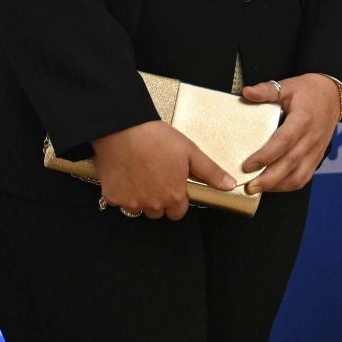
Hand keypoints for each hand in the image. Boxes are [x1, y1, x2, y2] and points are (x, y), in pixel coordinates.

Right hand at [92, 120, 234, 220]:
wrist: (124, 128)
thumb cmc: (157, 138)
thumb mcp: (191, 152)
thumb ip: (210, 172)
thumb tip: (229, 185)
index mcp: (173, 195)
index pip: (178, 212)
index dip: (177, 200)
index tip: (173, 186)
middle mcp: (152, 203)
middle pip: (158, 212)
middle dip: (159, 200)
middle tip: (156, 177)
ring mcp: (131, 202)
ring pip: (137, 209)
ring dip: (140, 197)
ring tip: (141, 174)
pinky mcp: (112, 197)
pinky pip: (118, 201)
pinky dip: (122, 192)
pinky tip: (125, 174)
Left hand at [239, 74, 340, 193]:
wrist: (333, 96)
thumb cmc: (308, 92)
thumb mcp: (287, 86)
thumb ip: (267, 90)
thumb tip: (246, 93)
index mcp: (303, 119)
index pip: (284, 141)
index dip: (265, 156)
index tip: (247, 165)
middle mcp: (311, 138)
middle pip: (290, 164)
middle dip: (268, 179)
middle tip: (249, 187)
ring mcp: (316, 150)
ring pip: (299, 176)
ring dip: (278, 186)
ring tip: (257, 188)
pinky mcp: (317, 158)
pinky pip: (304, 177)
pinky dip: (288, 185)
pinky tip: (272, 185)